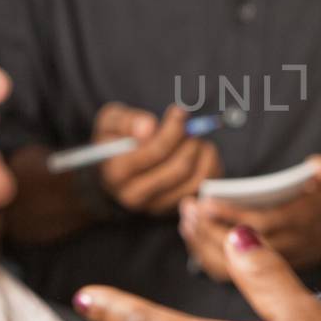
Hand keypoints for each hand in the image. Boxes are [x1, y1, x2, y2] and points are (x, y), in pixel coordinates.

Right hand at [94, 103, 222, 214]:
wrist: (116, 167)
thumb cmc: (117, 139)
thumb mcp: (111, 122)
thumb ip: (125, 121)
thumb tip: (148, 128)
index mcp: (117, 173)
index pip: (155, 152)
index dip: (173, 129)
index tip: (179, 112)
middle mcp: (136, 196)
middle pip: (179, 168)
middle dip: (189, 140)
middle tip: (190, 126)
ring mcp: (157, 206)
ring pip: (195, 180)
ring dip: (201, 153)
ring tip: (194, 138)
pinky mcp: (175, 207)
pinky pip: (204, 187)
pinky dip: (209, 165)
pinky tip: (201, 151)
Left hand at [179, 155, 320, 277]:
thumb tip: (317, 167)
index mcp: (301, 221)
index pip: (262, 223)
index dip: (232, 215)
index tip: (206, 202)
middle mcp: (287, 246)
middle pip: (241, 248)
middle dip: (210, 229)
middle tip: (188, 208)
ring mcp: (276, 263)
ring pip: (233, 266)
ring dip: (204, 246)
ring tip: (187, 220)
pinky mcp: (266, 272)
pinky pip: (232, 274)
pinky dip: (208, 258)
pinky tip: (194, 237)